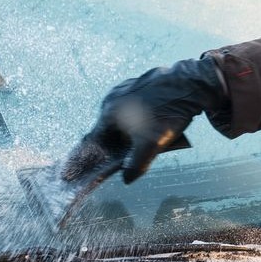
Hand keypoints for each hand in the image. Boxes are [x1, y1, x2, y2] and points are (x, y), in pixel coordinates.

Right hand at [62, 56, 227, 183]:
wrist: (191, 83)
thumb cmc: (169, 112)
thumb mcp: (152, 144)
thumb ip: (136, 164)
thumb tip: (126, 178)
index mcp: (109, 113)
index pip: (91, 142)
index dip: (82, 159)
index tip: (69, 173)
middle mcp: (112, 98)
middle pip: (107, 129)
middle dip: (110, 145)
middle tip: (114, 157)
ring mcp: (126, 88)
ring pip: (121, 116)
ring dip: (126, 131)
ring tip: (138, 140)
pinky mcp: (141, 84)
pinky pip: (133, 106)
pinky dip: (136, 117)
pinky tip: (148, 123)